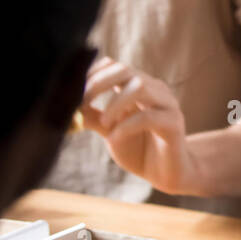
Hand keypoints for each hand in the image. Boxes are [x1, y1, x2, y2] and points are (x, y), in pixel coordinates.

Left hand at [81, 56, 201, 193]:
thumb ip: (92, 117)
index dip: (92, 75)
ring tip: (104, 123)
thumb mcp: (109, 131)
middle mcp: (154, 89)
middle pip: (126, 70)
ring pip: (140, 87)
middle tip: (82, 103)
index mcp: (137, 86)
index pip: (114, 66)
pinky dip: (127, 126)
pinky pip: (149, 117)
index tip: (73, 92)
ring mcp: (167, 103)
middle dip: (99, 84)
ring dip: (115, 104)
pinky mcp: (174, 123)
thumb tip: (66, 108)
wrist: (166, 173)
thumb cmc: (138, 149)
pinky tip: (115, 138)